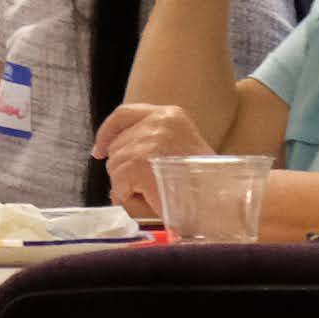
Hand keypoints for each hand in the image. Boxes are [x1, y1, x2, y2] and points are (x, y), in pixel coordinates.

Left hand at [96, 101, 206, 223]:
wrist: (219, 204)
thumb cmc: (203, 183)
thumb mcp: (179, 149)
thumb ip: (150, 142)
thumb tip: (108, 153)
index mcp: (170, 115)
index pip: (124, 114)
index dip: (107, 132)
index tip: (99, 149)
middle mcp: (158, 122)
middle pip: (117, 144)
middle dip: (121, 168)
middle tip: (143, 186)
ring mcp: (148, 142)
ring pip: (113, 165)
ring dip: (126, 185)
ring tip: (153, 193)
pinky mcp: (139, 164)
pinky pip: (117, 183)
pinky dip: (126, 196)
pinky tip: (148, 200)